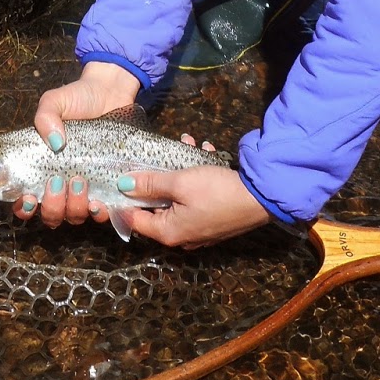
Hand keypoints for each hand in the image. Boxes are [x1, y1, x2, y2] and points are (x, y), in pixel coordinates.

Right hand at [17, 62, 139, 229]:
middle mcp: (62, 185)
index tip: (29, 197)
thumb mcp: (55, 101)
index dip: (24, 208)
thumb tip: (55, 143)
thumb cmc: (78, 99)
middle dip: (52, 205)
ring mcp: (85, 189)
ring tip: (80, 180)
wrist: (111, 94)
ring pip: (74, 216)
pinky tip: (99, 200)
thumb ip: (45, 117)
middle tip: (59, 181)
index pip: (25, 201)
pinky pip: (102, 213)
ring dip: (74, 206)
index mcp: (42, 169)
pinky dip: (98, 212)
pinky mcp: (109, 189)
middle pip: (51, 215)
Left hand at [118, 163, 269, 247]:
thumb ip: (150, 183)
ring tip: (188, 143)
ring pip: (178, 197)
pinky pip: (195, 198)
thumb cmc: (216, 192)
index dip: (124, 199)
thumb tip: (122, 184)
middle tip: (157, 153)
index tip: (119, 177)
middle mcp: (182, 236)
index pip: (135, 220)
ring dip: (180, 171)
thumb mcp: (180, 182)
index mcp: (169, 233)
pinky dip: (196, 177)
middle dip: (157, 176)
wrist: (261, 198)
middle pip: (157, 206)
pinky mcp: (213, 219)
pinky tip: (205, 153)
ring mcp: (199, 229)